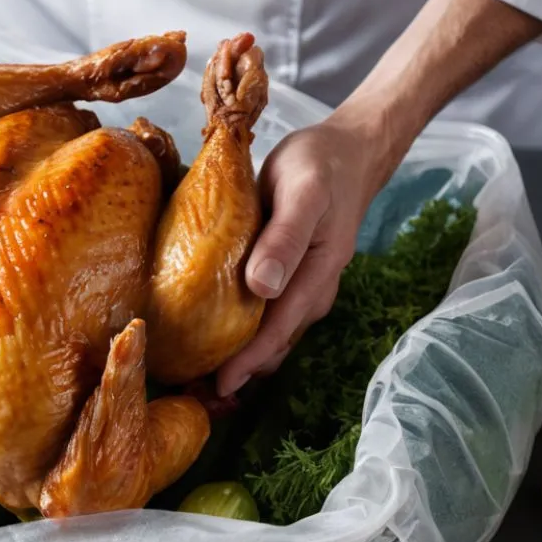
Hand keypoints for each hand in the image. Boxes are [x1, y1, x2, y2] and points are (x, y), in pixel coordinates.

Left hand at [216, 114, 389, 395]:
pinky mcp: (291, 277)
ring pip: (271, 333)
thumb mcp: (301, 192)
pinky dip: (243, 330)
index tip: (214, 385)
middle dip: (239, 370)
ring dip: (241, 355)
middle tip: (193, 391)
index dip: (246, 363)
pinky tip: (214, 333)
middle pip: (273, 343)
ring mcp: (303, 287)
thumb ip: (283, 238)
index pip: (276, 332)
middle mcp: (311, 291)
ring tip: (198, 373)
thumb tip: (261, 288)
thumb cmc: (320, 166)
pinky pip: (267, 314)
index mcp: (315, 276)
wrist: (348, 150)